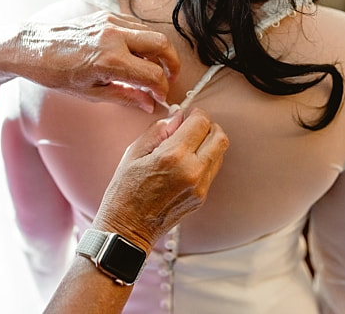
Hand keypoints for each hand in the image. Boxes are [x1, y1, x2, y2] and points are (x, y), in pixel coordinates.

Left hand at [0, 11, 180, 112]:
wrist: (31, 47)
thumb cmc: (55, 73)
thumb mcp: (91, 93)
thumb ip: (125, 96)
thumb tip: (148, 103)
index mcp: (110, 61)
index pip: (153, 75)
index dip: (162, 89)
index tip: (160, 97)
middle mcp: (114, 37)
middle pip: (162, 46)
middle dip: (171, 64)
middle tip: (168, 78)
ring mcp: (111, 23)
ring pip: (152, 33)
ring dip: (159, 52)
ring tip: (153, 68)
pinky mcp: (107, 16)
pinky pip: (136, 26)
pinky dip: (144, 41)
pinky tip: (137, 55)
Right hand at [90, 108, 228, 251]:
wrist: (127, 229)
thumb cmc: (125, 190)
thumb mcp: (134, 152)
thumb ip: (160, 129)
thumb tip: (179, 117)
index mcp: (173, 156)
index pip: (201, 123)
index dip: (196, 114)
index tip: (188, 114)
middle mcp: (192, 171)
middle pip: (220, 137)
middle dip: (208, 126)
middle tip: (193, 127)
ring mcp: (200, 187)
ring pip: (220, 153)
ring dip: (209, 143)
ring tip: (188, 145)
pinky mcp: (202, 197)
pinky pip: (212, 170)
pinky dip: (205, 160)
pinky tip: (187, 162)